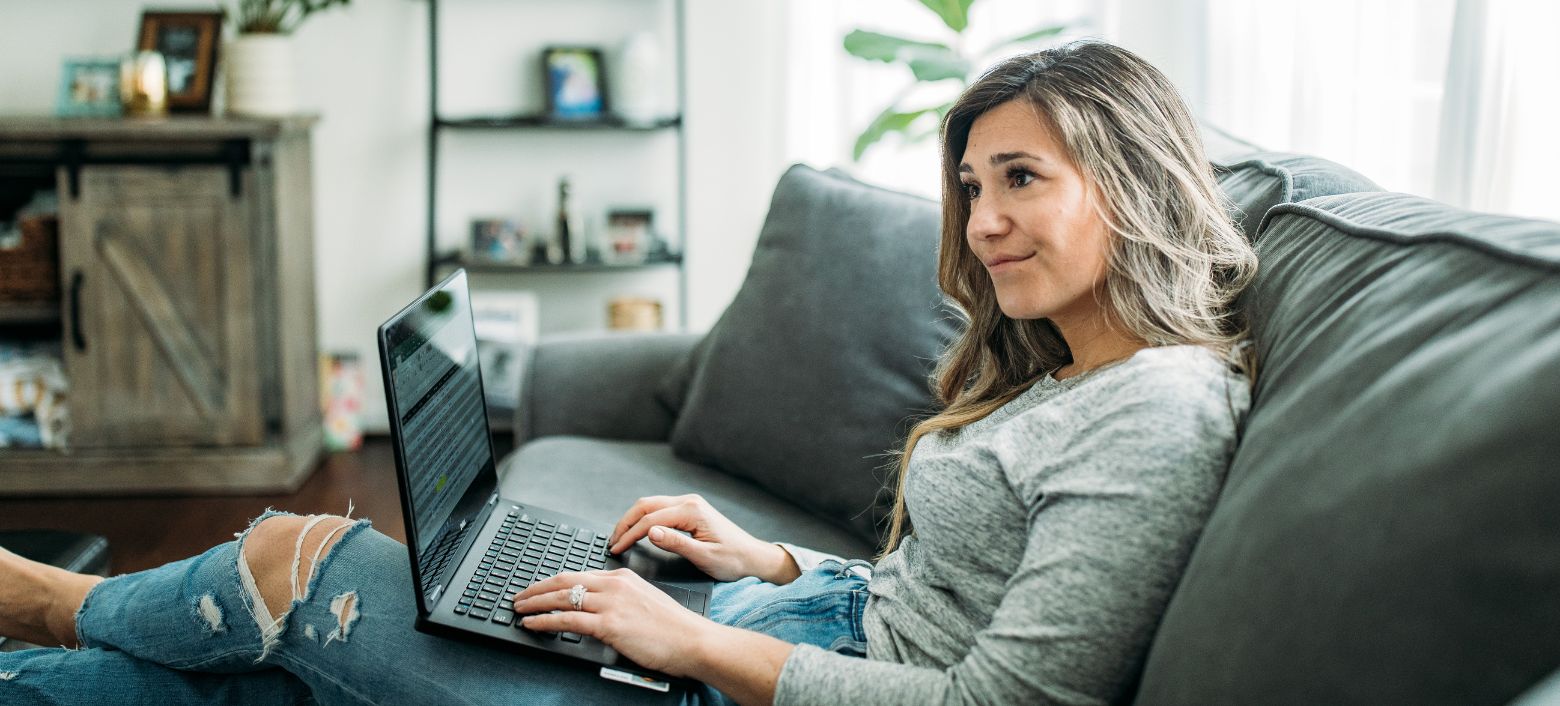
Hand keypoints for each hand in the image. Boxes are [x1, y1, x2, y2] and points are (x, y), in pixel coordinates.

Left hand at [513, 569, 712, 676]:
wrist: (692, 640)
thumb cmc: (674, 628)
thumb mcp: (645, 601)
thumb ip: (620, 600)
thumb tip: (597, 609)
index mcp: (623, 577)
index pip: (578, 574)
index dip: (552, 582)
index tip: (538, 588)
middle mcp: (614, 585)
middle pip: (564, 581)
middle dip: (536, 589)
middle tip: (519, 596)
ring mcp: (611, 603)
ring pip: (561, 598)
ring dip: (534, 604)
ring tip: (519, 609)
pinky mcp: (608, 624)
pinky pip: (567, 619)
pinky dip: (544, 621)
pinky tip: (532, 624)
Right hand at [607, 494, 798, 582]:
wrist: (752, 557)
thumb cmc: (733, 560)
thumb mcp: (704, 557)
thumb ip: (676, 544)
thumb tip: (650, 532)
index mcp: (692, 511)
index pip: (650, 519)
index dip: (630, 534)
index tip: (616, 548)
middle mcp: (689, 502)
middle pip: (646, 505)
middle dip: (625, 522)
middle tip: (612, 542)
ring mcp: (689, 504)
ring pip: (651, 504)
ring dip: (633, 519)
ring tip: (619, 537)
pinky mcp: (689, 510)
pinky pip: (659, 509)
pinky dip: (643, 518)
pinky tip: (636, 531)